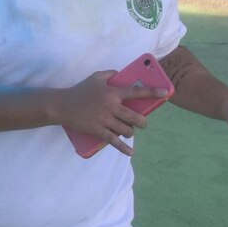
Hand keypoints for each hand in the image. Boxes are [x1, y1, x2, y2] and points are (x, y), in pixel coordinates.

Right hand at [54, 70, 169, 155]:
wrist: (61, 105)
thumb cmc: (80, 90)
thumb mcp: (95, 77)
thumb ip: (111, 74)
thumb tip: (123, 76)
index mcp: (112, 92)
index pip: (136, 92)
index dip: (153, 92)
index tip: (166, 93)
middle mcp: (110, 106)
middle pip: (135, 117)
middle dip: (142, 122)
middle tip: (142, 122)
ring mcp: (104, 119)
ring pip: (126, 130)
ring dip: (130, 132)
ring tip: (128, 131)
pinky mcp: (97, 130)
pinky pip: (113, 141)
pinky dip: (123, 148)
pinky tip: (131, 152)